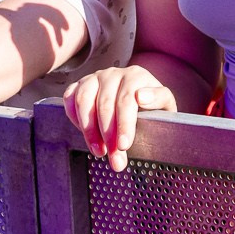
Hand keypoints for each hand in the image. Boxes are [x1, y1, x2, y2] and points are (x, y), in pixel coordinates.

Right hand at [63, 65, 177, 172]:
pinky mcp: (79, 85)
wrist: (140, 102)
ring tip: (99, 151)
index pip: (126, 99)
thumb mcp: (165, 104)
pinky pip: (70, 99)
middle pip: (104, 104)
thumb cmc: (153, 106)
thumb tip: (142, 96)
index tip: (124, 145)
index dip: (124, 124)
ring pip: (84, 101)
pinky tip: (85, 134)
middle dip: (108, 136)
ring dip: (89, 130)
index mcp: (136, 76)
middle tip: (114, 159)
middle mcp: (113, 74)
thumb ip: (159, 99)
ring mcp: (94, 78)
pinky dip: (74, 118)